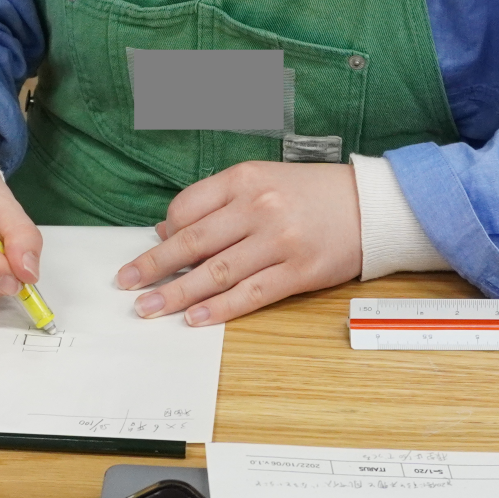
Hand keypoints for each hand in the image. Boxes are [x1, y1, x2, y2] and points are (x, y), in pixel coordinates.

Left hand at [113, 162, 361, 325]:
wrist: (371, 206)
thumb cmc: (311, 194)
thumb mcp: (262, 180)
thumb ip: (217, 202)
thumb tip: (168, 231)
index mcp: (244, 179)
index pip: (186, 209)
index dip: (163, 234)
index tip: (150, 252)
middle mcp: (258, 207)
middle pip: (192, 243)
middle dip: (153, 267)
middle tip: (127, 284)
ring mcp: (279, 240)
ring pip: (215, 272)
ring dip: (176, 294)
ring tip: (150, 308)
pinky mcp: (298, 271)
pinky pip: (250, 294)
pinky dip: (219, 308)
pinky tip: (195, 318)